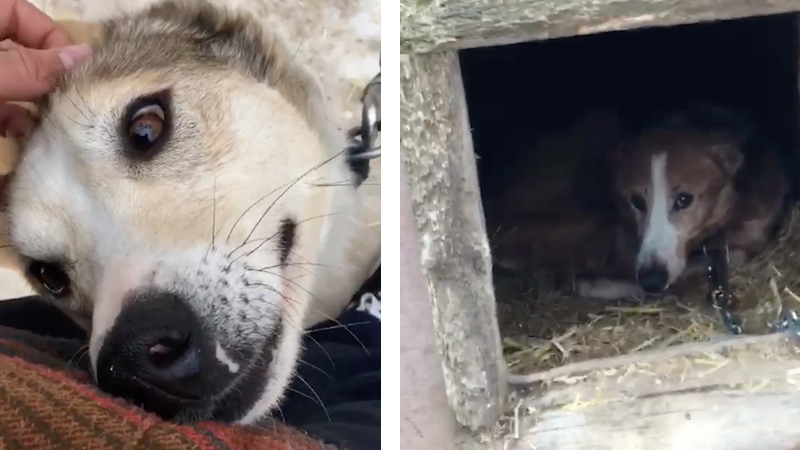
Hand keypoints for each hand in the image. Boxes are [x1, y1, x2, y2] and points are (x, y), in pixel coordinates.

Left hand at [0, 0, 92, 137]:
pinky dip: (11, 119)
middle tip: (66, 102)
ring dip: (32, 104)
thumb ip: (32, 67)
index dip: (50, 38)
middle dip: (46, 78)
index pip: (21, 12)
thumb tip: (84, 57)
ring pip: (11, 82)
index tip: (73, 72)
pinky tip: (22, 134)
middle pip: (21, 52)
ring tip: (49, 124)